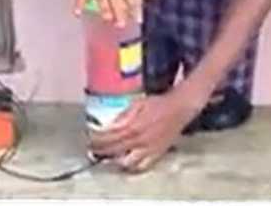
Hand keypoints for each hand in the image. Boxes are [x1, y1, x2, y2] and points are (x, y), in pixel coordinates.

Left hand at [88, 89, 203, 172]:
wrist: (179, 108)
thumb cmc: (159, 103)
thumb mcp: (138, 104)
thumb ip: (123, 116)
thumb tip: (109, 126)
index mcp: (133, 127)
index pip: (109, 137)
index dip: (97, 140)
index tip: (91, 139)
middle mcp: (139, 141)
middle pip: (114, 151)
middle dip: (101, 151)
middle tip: (93, 149)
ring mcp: (148, 149)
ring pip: (126, 162)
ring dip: (115, 160)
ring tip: (110, 156)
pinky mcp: (157, 154)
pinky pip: (142, 166)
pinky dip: (132, 166)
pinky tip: (127, 161)